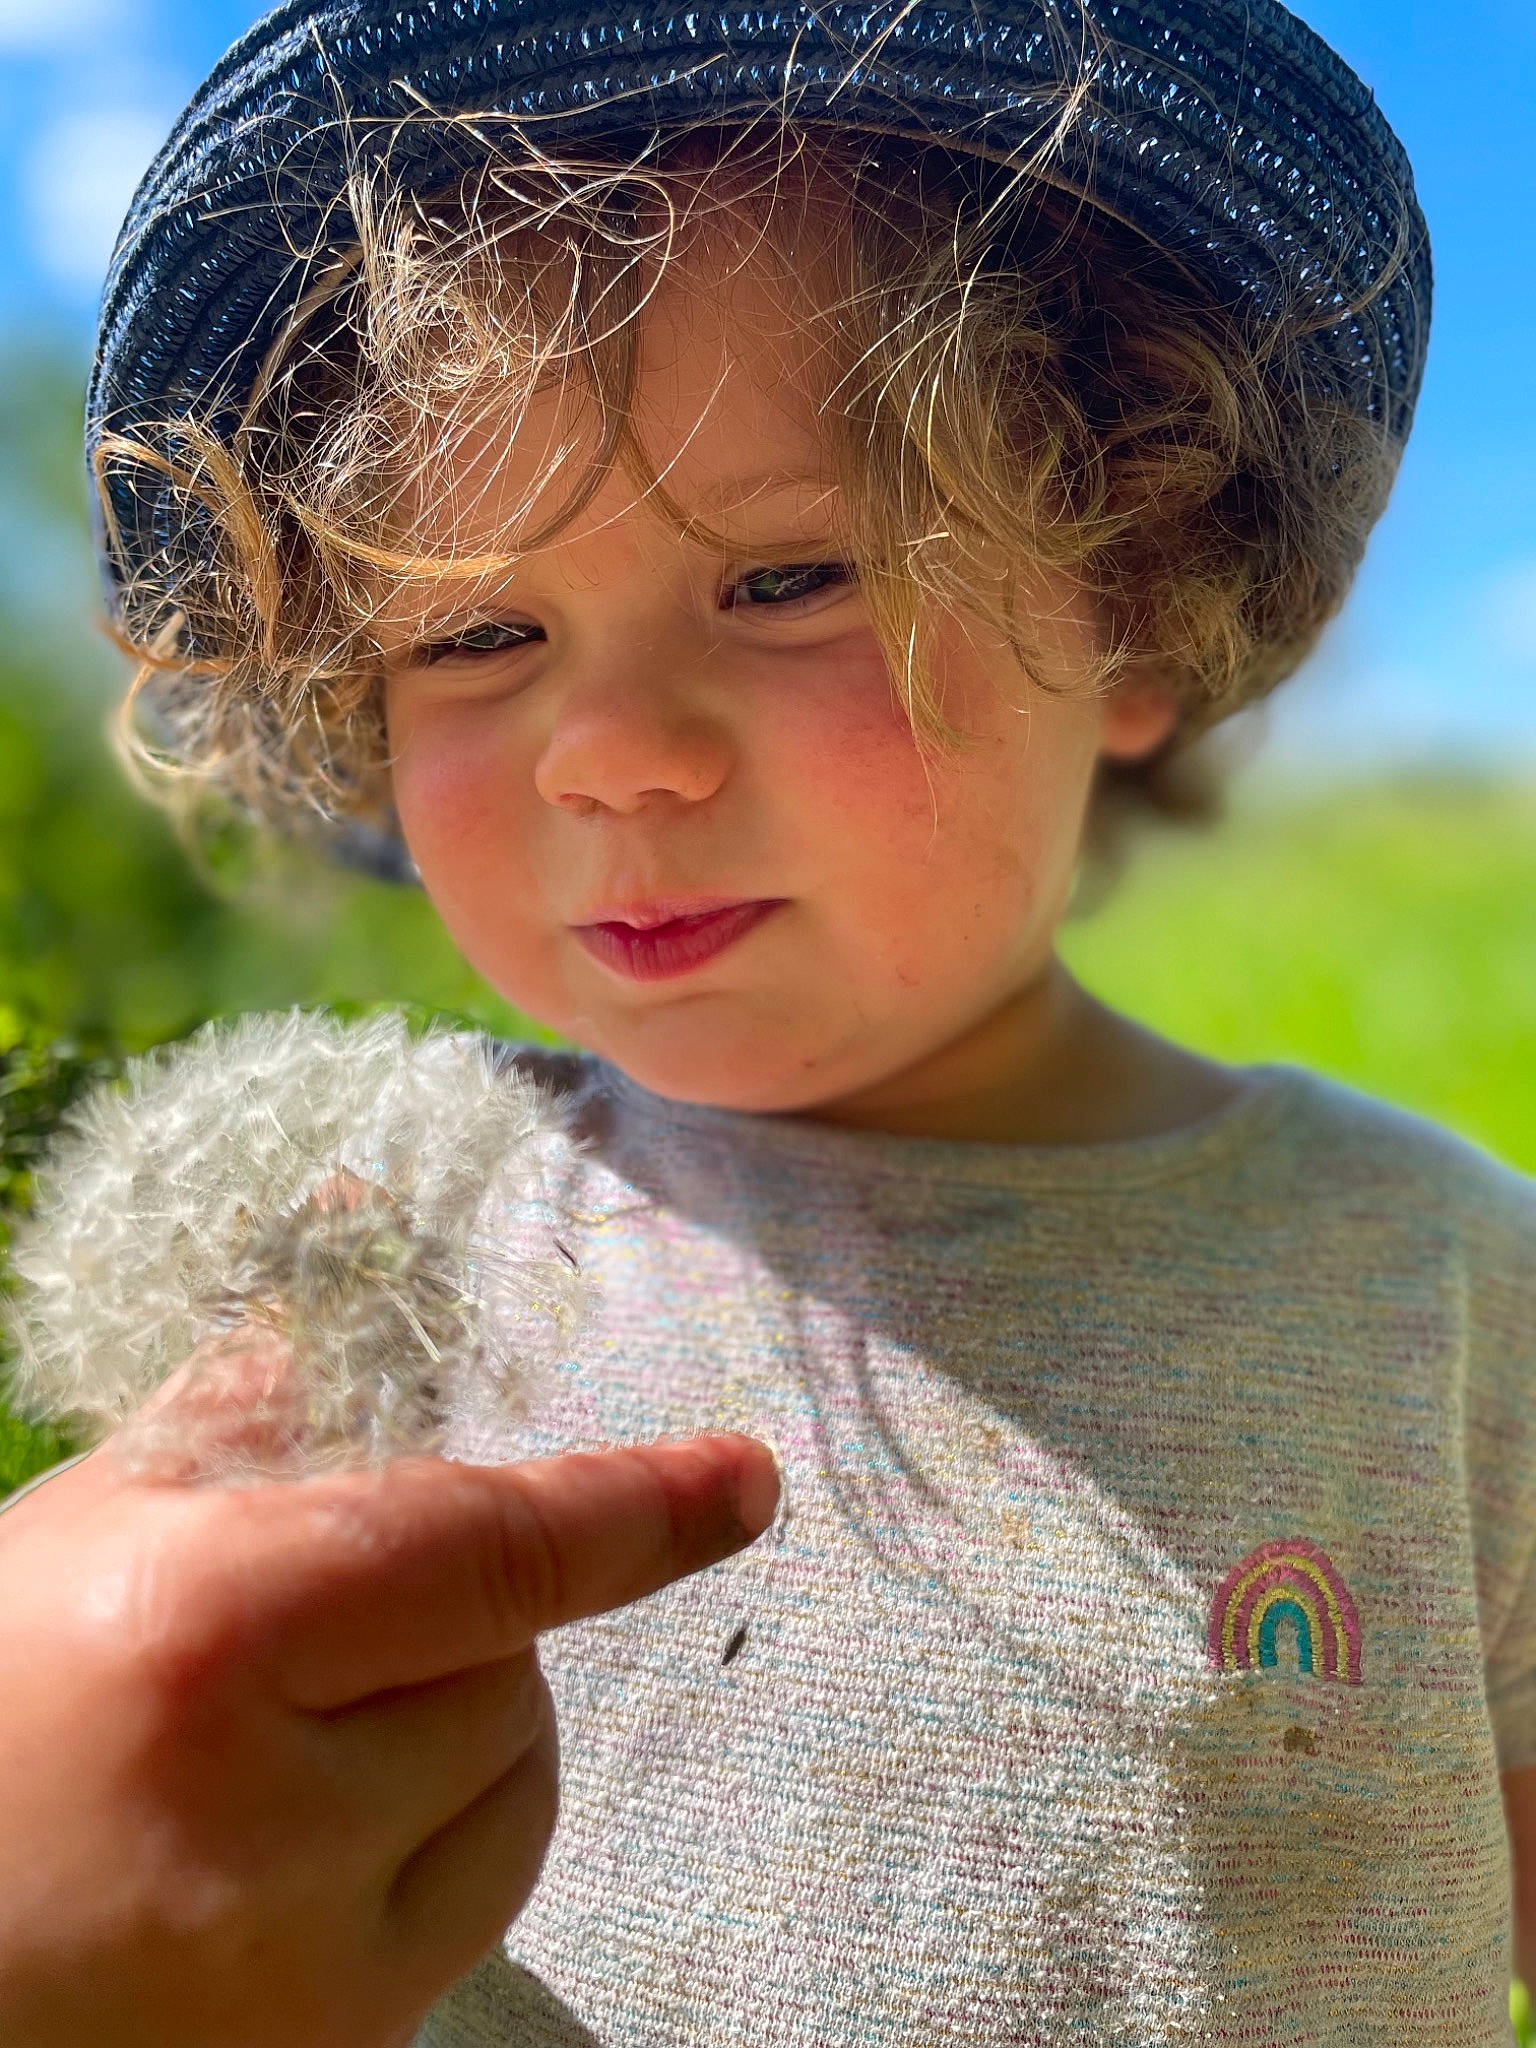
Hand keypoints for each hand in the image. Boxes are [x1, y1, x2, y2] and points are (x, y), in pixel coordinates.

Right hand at [0, 1327, 778, 2047]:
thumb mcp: (101, 1520)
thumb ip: (264, 1386)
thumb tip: (357, 1215)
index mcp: (209, 1638)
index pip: (490, 1552)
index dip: (635, 1508)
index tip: (745, 1480)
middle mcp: (272, 1822)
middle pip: (507, 1666)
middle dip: (451, 1622)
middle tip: (319, 1635)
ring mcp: (306, 1972)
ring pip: (517, 1789)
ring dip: (465, 1729)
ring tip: (313, 1731)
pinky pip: (473, 1907)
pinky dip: (436, 1841)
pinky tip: (315, 1831)